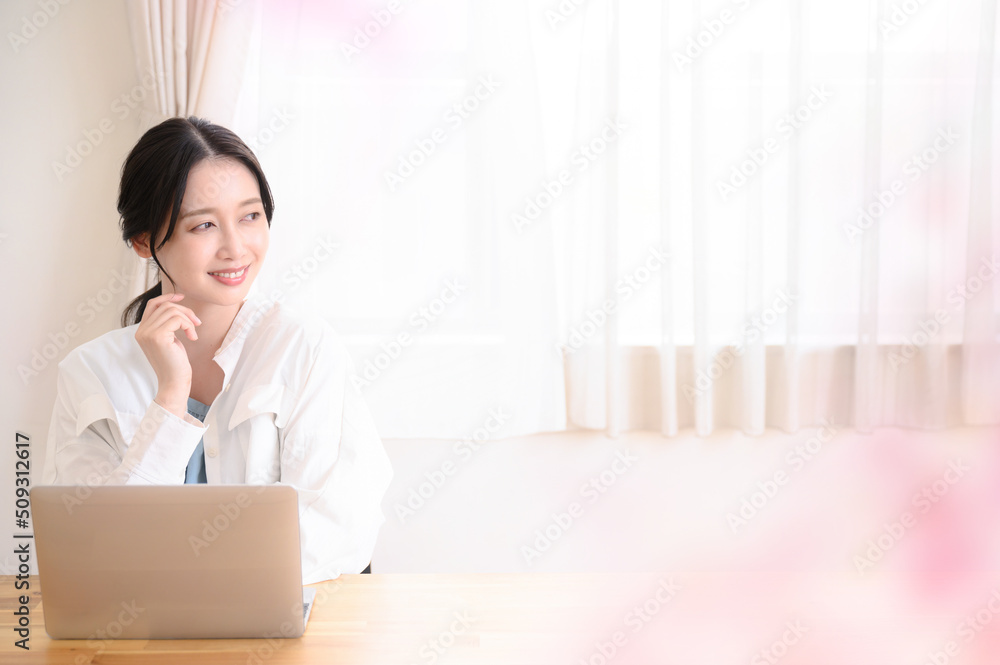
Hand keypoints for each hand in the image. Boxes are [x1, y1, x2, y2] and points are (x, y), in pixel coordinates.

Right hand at [134, 292, 200, 416]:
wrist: (174, 382)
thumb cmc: (175, 363)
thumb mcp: (170, 339)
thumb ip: (167, 324)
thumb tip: (175, 304)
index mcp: (142, 331)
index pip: (152, 305)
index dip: (167, 297)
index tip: (181, 296)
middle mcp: (141, 331)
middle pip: (165, 306)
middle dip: (184, 311)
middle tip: (197, 323)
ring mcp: (147, 333)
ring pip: (172, 310)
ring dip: (188, 319)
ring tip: (193, 332)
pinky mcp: (157, 336)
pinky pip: (177, 319)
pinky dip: (188, 325)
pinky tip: (192, 337)